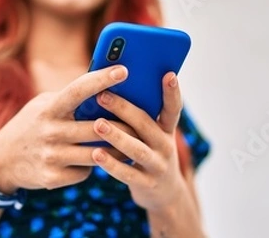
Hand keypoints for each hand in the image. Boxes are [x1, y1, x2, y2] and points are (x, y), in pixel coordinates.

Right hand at [0, 65, 132, 193]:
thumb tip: (104, 88)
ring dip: (115, 149)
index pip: (79, 90)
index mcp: (49, 108)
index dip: (102, 79)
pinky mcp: (52, 177)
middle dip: (122, 125)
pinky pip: (85, 172)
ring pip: (97, 153)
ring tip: (126, 143)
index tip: (124, 70)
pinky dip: (91, 167)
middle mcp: (50, 131)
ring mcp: (51, 156)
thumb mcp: (42, 106)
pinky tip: (91, 162)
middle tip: (140, 121)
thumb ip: (69, 99)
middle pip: (97, 127)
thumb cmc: (30, 126)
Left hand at [91, 71, 187, 210]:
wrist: (164, 193)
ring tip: (98, 124)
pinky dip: (111, 164)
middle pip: (146, 124)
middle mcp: (165, 145)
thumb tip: (110, 88)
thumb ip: (139, 116)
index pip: (173, 108)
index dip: (172, 92)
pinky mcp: (146, 184)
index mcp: (167, 129)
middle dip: (124, 109)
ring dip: (116, 136)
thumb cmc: (150, 152)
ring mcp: (158, 166)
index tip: (168, 74)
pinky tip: (96, 154)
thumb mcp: (152, 135)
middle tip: (102, 95)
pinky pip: (127, 174)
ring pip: (136, 149)